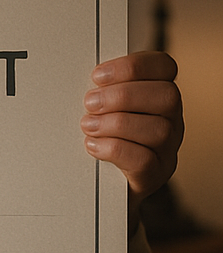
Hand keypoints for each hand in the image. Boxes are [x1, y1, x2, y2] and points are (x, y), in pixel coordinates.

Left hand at [81, 51, 182, 233]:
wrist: (100, 185)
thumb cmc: (99, 135)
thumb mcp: (101, 107)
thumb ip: (100, 88)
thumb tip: (80, 74)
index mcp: (157, 95)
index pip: (164, 67)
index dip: (134, 66)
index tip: (97, 75)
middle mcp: (171, 121)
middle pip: (167, 96)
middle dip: (122, 96)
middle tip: (89, 103)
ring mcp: (167, 150)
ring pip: (158, 129)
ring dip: (115, 124)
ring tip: (87, 126)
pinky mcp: (154, 176)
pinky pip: (145, 160)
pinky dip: (114, 150)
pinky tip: (93, 146)